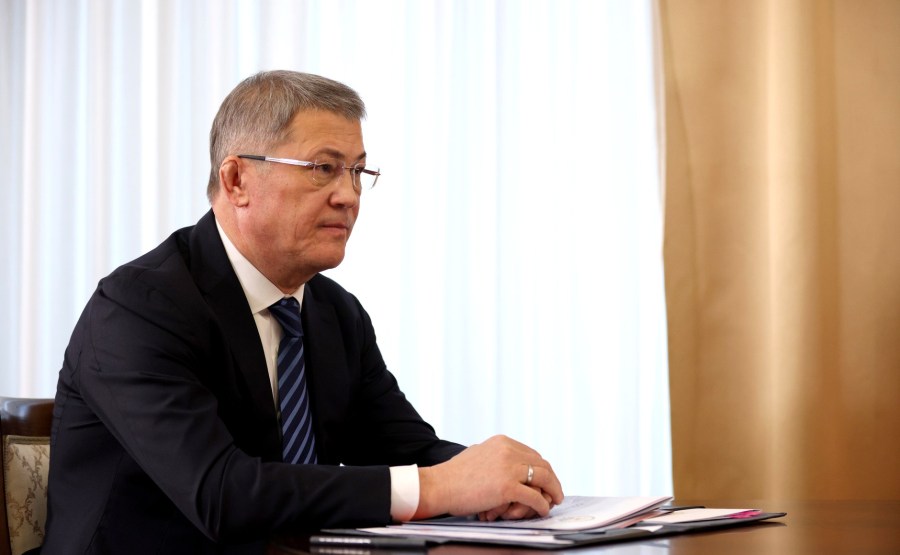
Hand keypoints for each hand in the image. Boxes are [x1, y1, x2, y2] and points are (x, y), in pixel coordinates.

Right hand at [413, 435, 563, 520]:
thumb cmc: (454, 475)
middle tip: (555, 492)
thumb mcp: (478, 453)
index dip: (542, 468)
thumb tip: (507, 463)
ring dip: (553, 491)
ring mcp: (509, 468)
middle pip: (542, 464)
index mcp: (502, 442)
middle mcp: (508, 451)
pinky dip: (542, 505)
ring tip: (554, 501)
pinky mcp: (507, 487)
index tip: (545, 479)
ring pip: (544, 478)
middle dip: (551, 480)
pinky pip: (535, 497)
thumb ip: (495, 456)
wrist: (439, 485)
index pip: (532, 454)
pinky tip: (543, 510)